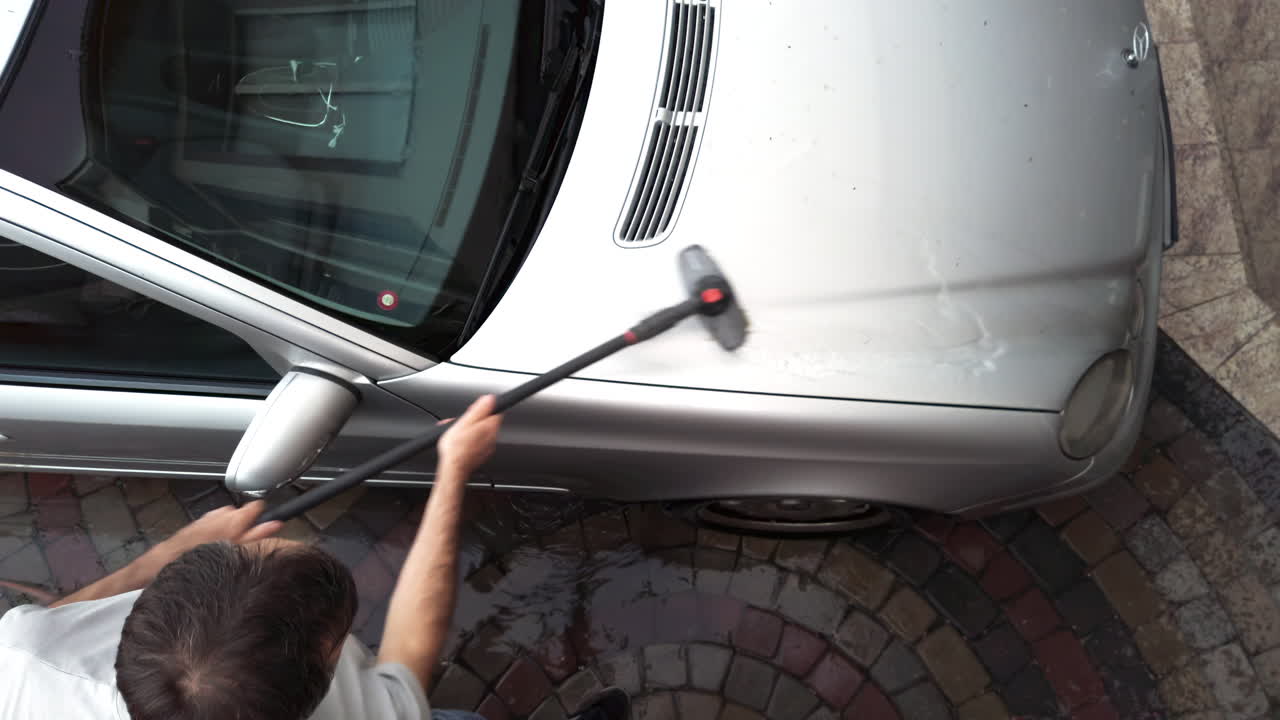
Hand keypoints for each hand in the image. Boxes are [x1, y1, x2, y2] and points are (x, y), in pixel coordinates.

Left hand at [153, 501, 282, 561]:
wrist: (171, 557)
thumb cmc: (205, 554)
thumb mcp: (239, 547)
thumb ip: (259, 533)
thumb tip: (277, 524)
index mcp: (236, 517)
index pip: (258, 506)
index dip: (262, 516)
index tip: (262, 526)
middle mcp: (223, 512)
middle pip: (242, 513)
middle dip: (244, 525)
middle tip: (241, 542)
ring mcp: (211, 516)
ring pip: (228, 518)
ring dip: (230, 528)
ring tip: (225, 544)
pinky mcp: (200, 521)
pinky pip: (215, 523)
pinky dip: (217, 530)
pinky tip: (213, 543)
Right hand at [437, 395, 502, 474]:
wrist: (454, 468)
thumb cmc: (457, 447)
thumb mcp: (465, 422)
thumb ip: (479, 409)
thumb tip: (489, 398)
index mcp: (490, 427)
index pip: (496, 411)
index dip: (485, 408)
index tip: (475, 409)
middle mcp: (492, 437)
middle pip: (488, 421)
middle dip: (475, 419)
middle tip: (463, 422)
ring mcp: (488, 446)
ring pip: (482, 432)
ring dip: (472, 430)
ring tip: (459, 432)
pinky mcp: (482, 454)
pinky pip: (479, 443)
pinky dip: (471, 440)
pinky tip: (461, 442)